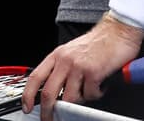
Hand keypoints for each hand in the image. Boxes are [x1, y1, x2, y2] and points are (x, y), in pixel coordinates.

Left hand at [21, 13, 142, 119]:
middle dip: (48, 111)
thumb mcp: (71, 52)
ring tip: (89, 89)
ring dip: (80, 100)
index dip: (28, 95)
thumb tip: (54, 91)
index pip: (36, 77)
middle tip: (49, 119)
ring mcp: (78, 66)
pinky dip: (96, 94)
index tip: (26, 107)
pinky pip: (90, 95)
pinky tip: (101, 84)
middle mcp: (65, 60)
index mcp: (57, 55)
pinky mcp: (93, 72)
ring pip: (71, 98)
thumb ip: (61, 69)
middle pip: (49, 93)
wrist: (117, 31)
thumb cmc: (96, 43)